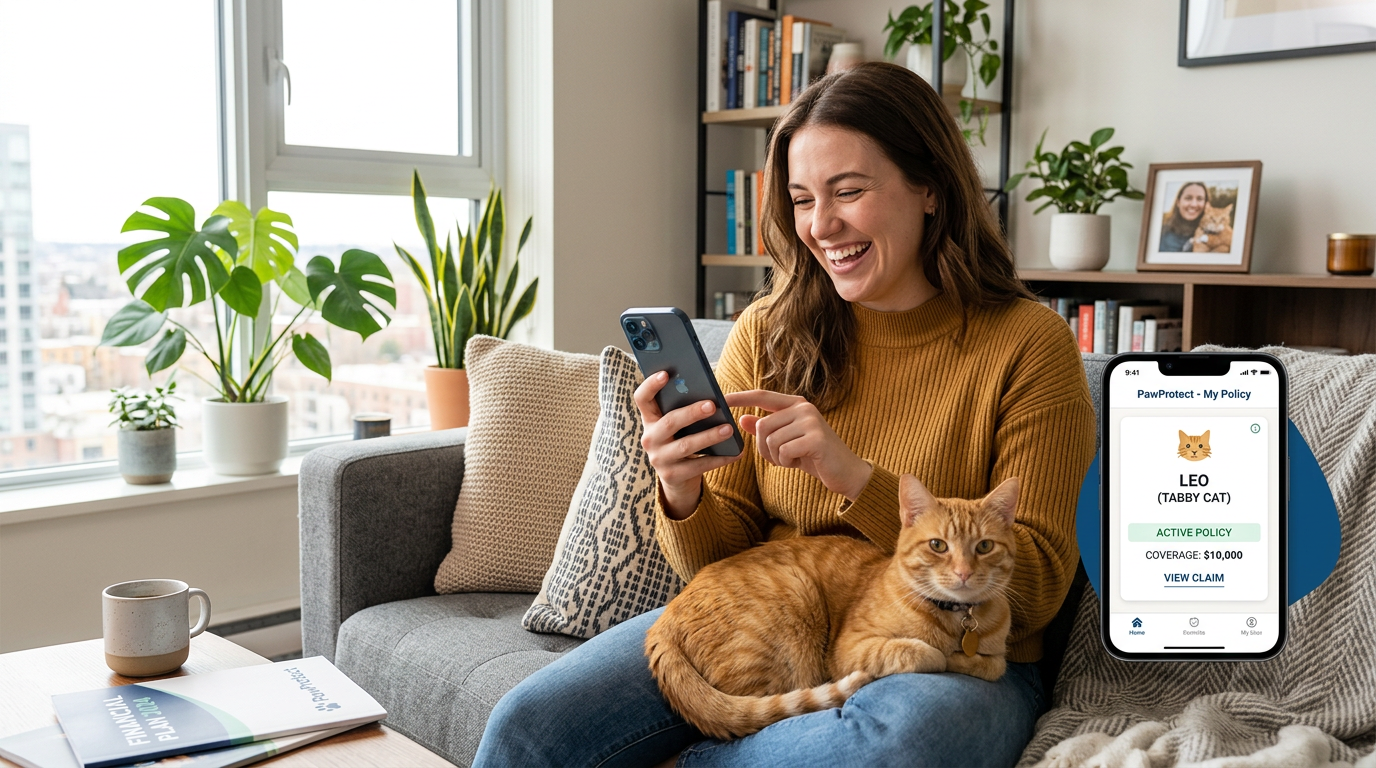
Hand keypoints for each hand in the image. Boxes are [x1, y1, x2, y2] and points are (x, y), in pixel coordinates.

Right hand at [634, 371, 742, 518]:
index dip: (651, 385)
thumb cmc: (682, 440)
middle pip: (669, 422)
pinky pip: (698, 466)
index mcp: (650, 420)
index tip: (666, 373)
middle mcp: (650, 438)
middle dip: (692, 412)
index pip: (642, 399)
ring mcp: (658, 459)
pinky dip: (719, 459)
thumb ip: (684, 409)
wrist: (678, 478)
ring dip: (709, 436)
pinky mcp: (672, 476)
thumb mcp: (678, 426)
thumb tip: (709, 394)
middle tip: (712, 405)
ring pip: (686, 445)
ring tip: (729, 429)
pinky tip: (736, 453)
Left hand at [726, 390, 872, 500]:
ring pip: (771, 440)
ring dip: (776, 457)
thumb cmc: (814, 456)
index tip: (721, 398)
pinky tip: (800, 463)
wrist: (845, 472)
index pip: (762, 396)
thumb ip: (767, 428)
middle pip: (762, 426)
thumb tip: (742, 419)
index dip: (740, 397)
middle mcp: (804, 408)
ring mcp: (811, 421)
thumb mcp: (787, 441)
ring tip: (793, 459)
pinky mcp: (815, 438)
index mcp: (796, 404)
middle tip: (780, 457)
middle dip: (764, 448)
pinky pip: (783, 451)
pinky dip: (786, 463)